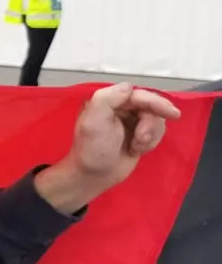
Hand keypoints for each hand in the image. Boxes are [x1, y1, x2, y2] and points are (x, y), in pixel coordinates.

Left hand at [35, 83, 180, 212]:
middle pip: (151, 107)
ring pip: (156, 120)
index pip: (139, 94)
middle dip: (150, 124)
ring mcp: (130, 122)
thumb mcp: (93, 122)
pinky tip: (137, 150)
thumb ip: (107, 99)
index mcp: (108, 101)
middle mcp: (120, 109)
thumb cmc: (91, 151)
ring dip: (150, 135)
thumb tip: (128, 86)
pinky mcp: (138, 135)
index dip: (156, 102)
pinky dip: (151, 142)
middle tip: (142, 139)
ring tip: (135, 147)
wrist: (93, 177)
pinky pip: (156, 132)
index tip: (171, 113)